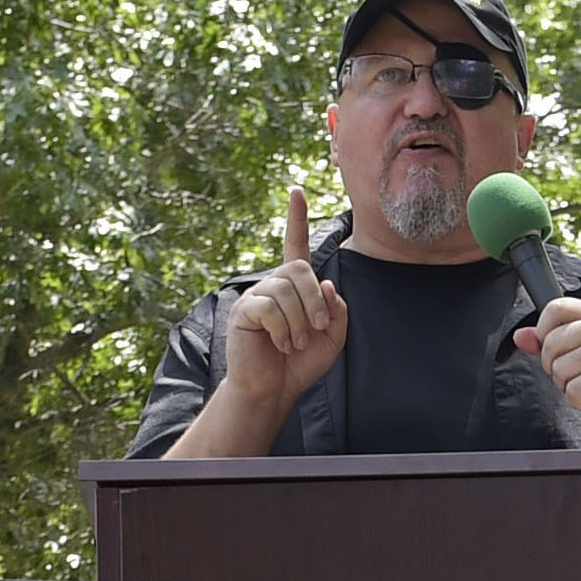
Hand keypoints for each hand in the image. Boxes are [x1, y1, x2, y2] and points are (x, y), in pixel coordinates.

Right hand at [226, 187, 348, 409]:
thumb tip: (326, 283)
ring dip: (299, 321)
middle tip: (317, 327)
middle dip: (315, 300)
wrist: (274, 389)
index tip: (296, 192)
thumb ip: (337, 308)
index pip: (295, 246)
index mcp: (295, 287)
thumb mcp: (334, 335)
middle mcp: (273, 284)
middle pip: (300, 270)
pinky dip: (283, 329)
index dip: (297, 219)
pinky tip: (280, 344)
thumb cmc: (301, 362)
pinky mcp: (243, 311)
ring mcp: (256, 296)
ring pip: (286, 290)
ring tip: (296, 343)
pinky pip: (269, 308)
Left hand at [514, 299, 580, 439]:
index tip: (555, 350)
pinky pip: (572, 390)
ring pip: (558, 369)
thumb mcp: (578, 351)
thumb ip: (547, 341)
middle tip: (579, 374)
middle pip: (550, 343)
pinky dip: (578, 400)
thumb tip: (520, 336)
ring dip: (568, 386)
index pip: (555, 308)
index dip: (543, 331)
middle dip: (555, 367)